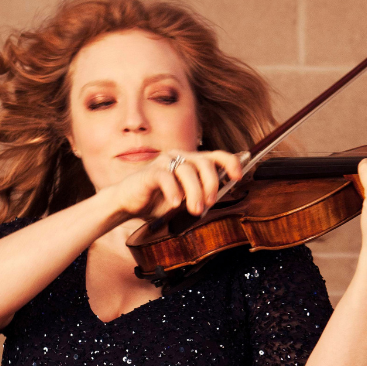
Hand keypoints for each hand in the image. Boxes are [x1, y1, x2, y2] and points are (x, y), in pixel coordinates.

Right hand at [106, 150, 242, 220]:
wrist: (128, 204)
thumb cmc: (158, 201)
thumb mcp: (185, 200)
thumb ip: (200, 195)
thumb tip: (218, 198)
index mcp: (192, 162)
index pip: (216, 156)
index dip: (230, 163)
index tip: (238, 177)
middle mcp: (180, 157)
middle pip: (204, 162)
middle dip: (211, 183)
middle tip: (209, 203)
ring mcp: (164, 162)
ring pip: (187, 170)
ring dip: (194, 192)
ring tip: (194, 209)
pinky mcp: (150, 172)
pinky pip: (165, 177)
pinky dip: (173, 191)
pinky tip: (174, 203)